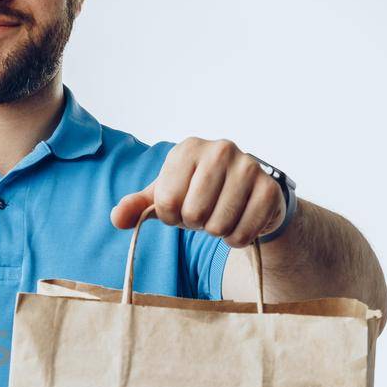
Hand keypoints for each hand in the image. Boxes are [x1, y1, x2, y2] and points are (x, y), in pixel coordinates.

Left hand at [109, 138, 284, 245]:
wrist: (246, 194)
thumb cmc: (198, 193)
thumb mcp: (164, 196)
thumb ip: (136, 206)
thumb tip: (117, 218)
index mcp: (188, 148)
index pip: (166, 201)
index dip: (170, 216)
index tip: (181, 207)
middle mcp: (221, 149)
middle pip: (193, 214)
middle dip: (194, 224)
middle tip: (203, 212)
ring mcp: (249, 167)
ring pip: (218, 226)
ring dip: (216, 232)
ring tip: (220, 215)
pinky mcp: (269, 189)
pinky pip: (243, 234)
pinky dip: (237, 238)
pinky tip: (238, 221)